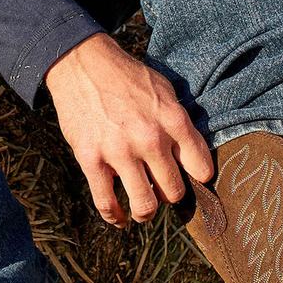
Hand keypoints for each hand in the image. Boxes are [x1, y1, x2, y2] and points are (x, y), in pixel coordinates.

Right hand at [44, 33, 214, 225]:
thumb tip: (190, 154)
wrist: (82, 64)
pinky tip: (119, 218)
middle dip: (170, 194)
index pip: (200, 167)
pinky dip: (114, 216)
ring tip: (143, 210)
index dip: (198, 177)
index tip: (190, 178)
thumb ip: (178, 122)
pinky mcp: (91, 159)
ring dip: (145, 212)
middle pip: (174, 191)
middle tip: (163, 190)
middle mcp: (150, 139)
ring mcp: (119, 151)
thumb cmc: (126, 76)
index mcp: (173, 120)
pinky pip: (106, 202)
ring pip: (144, 204)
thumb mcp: (164, 90)